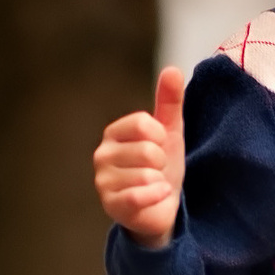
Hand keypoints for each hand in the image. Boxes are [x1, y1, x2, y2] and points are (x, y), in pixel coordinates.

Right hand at [94, 67, 186, 249]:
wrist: (162, 205)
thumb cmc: (162, 166)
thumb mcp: (170, 132)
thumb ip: (170, 102)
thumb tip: (172, 69)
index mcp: (114, 133)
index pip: (144, 124)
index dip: (161, 137)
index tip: (160, 147)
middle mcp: (102, 154)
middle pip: (147, 150)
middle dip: (162, 163)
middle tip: (157, 171)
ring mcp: (103, 181)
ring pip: (146, 174)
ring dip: (159, 182)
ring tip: (153, 185)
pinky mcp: (110, 205)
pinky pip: (140, 196)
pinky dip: (157, 196)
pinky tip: (155, 196)